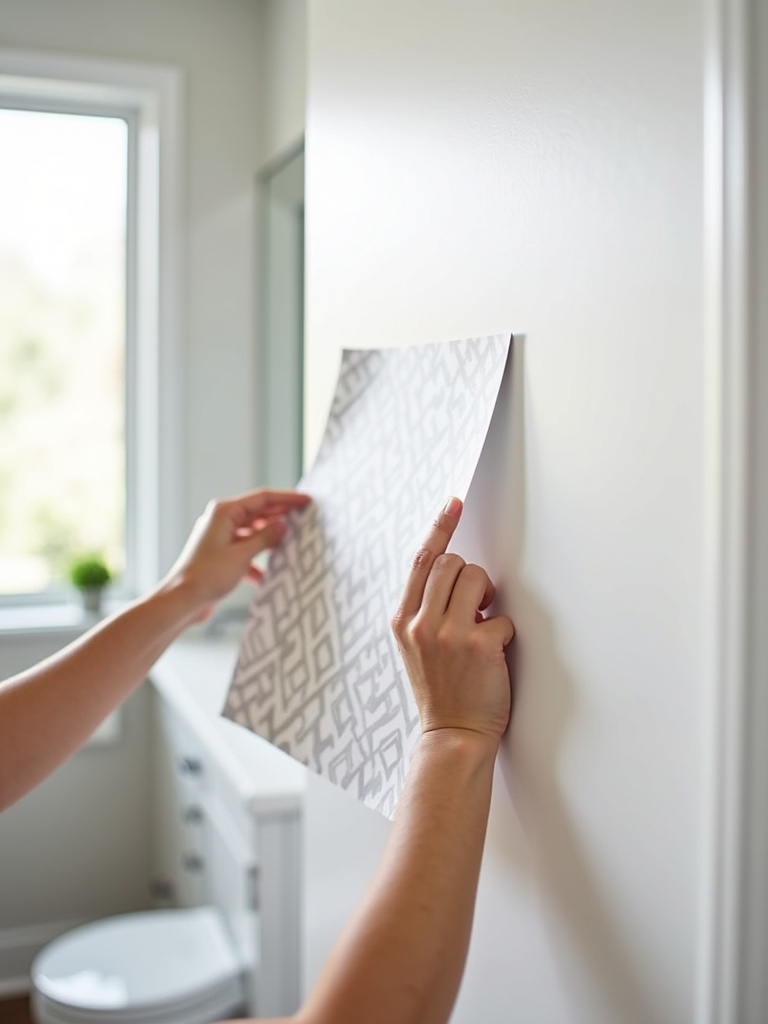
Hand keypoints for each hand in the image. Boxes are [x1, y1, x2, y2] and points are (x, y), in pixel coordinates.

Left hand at [162, 488, 309, 622]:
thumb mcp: (242, 555)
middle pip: (258, 513)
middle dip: (280, 517)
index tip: (306, 501)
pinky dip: (257, 559)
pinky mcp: (220, 555)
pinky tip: (269, 573)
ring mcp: (220, 538)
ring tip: (292, 543)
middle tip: (304, 519)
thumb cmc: (207, 575)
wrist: (183, 600)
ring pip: (253, 532)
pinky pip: (245, 550)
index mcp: (224, 512)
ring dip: (270, 539)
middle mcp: (221, 520)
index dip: (287, 498)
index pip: (263, 498)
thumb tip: (282, 526)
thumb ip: (265, 538)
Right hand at [391, 497, 514, 742]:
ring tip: (483, 625)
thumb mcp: (415, 647)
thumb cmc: (440, 690)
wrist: (452, 735)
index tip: (453, 503)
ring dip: (487, 598)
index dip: (440, 528)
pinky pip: (502, 616)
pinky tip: (493, 656)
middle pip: (452, 564)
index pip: (421, 561)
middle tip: (475, 605)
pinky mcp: (479, 646)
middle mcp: (421, 624)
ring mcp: (449, 635)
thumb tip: (454, 572)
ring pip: (477, 579)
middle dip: (470, 577)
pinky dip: (503, 633)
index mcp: (402, 621)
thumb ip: (425, 610)